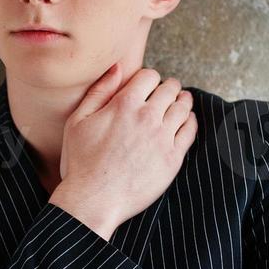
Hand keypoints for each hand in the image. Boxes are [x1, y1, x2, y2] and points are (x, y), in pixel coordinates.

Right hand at [52, 64, 196, 238]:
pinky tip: (187, 121)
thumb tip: (116, 68)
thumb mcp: (78, 121)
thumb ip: (99, 91)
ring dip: (183, 101)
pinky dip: (191, 121)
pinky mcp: (172, 158)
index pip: (149, 76)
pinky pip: (190, 131)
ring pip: (183, 108)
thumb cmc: (81, 163)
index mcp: (124, 104)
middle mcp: (147, 117)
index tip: (149, 85)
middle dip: (169, 87)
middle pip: (170, 89)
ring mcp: (162, 138)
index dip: (149, 78)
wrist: (94, 200)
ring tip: (181, 102)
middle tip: (169, 92)